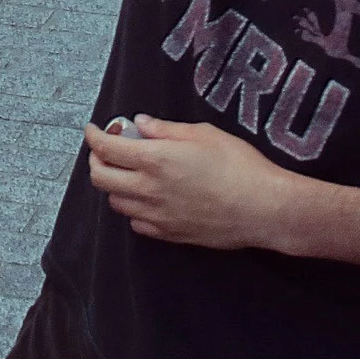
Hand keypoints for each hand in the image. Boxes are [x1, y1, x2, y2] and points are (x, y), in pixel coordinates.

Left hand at [81, 118, 303, 251]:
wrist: (265, 209)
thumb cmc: (241, 167)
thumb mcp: (204, 134)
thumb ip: (166, 129)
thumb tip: (141, 123)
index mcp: (155, 160)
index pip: (106, 148)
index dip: (94, 136)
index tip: (94, 129)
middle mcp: (149, 189)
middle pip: (100, 178)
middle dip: (96, 161)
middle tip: (107, 150)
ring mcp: (158, 216)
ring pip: (116, 202)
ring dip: (115, 185)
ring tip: (130, 173)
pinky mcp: (171, 234)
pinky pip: (137, 224)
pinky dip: (134, 209)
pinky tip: (148, 198)